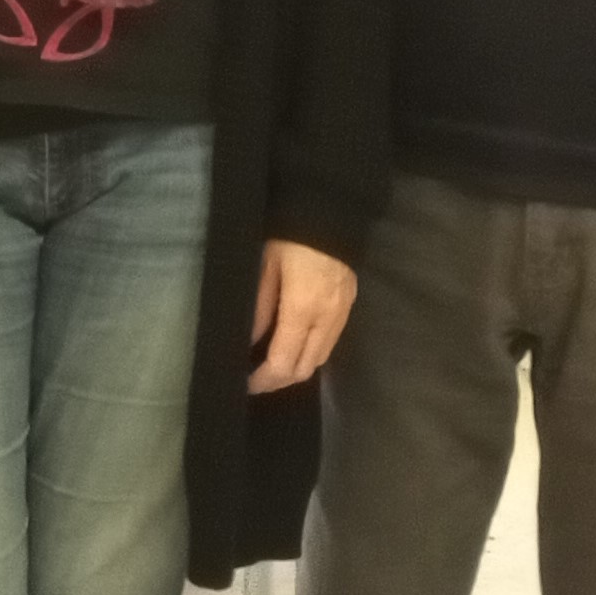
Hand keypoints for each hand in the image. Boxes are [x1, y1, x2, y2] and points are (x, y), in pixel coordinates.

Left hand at [250, 238, 355, 393]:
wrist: (330, 210)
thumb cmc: (289, 235)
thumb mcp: (264, 266)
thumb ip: (258, 308)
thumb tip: (249, 342)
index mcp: (302, 309)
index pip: (284, 363)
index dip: (263, 380)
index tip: (245, 384)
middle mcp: (327, 318)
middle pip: (305, 369)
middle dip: (279, 381)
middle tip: (256, 379)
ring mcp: (343, 313)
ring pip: (321, 358)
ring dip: (297, 368)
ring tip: (272, 364)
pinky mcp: (350, 305)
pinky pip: (330, 341)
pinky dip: (311, 352)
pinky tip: (294, 344)